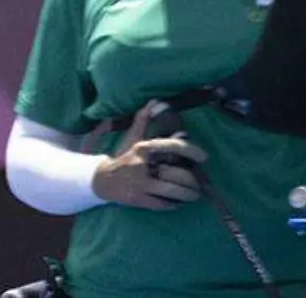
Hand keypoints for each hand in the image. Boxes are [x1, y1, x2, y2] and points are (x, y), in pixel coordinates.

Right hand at [90, 101, 206, 210]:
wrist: (101, 179)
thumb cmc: (122, 157)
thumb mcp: (132, 138)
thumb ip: (144, 121)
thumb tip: (155, 101)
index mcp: (142, 148)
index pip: (171, 146)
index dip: (191, 150)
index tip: (204, 157)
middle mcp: (141, 165)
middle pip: (177, 174)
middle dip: (193, 181)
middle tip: (200, 184)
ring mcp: (140, 184)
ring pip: (172, 191)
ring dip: (188, 195)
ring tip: (194, 195)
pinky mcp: (138, 200)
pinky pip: (163, 204)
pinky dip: (173, 204)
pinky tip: (177, 202)